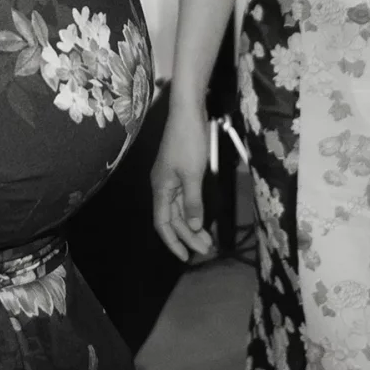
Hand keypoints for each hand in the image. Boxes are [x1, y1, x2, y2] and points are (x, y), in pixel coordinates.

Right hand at [149, 106, 215, 261]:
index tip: (185, 257)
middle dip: (188, 236)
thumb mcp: (193, 174)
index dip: (173, 241)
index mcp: (161, 188)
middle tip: (207, 249)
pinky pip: (185, 198)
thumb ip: (192, 202)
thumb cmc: (188, 142)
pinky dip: (194, 210)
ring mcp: (171, 179)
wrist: (188, 113)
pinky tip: (202, 218)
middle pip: (173, 219)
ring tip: (208, 240)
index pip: (163, 223)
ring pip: (180, 209)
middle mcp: (163, 186)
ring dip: (192, 225)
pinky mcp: (181, 171)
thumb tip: (193, 226)